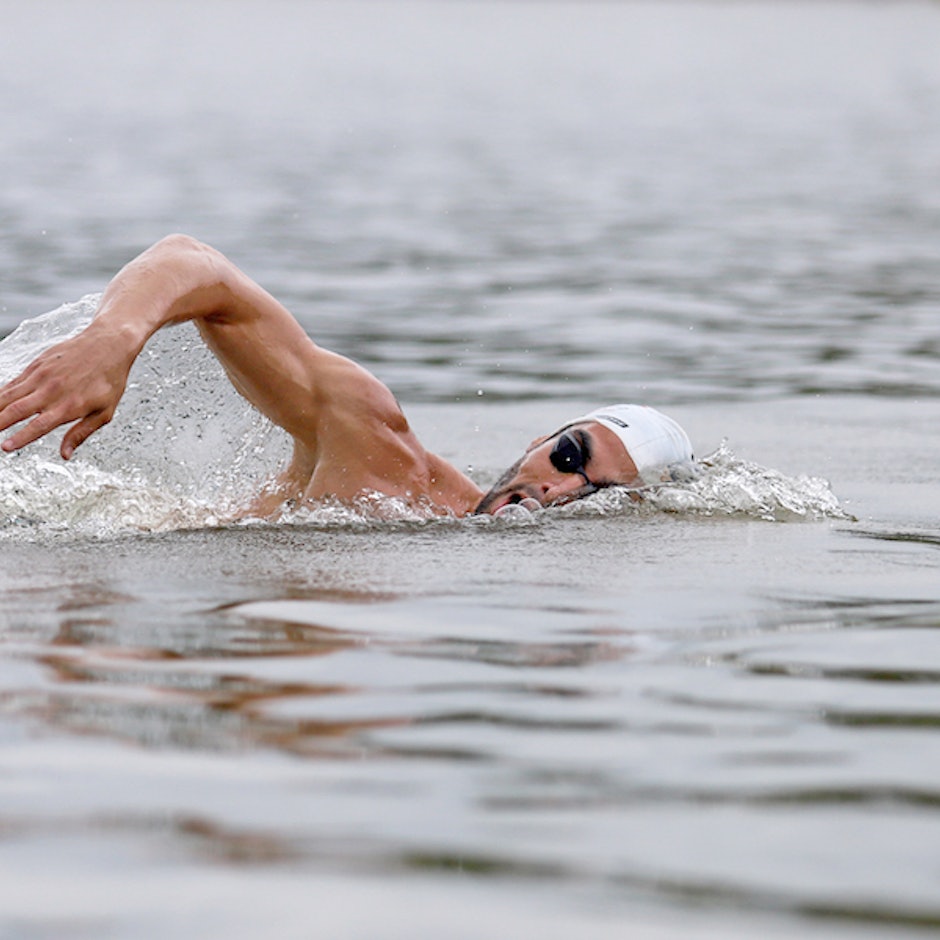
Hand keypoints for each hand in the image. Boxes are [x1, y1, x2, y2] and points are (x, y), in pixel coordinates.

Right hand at [0, 325, 134, 459]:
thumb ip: (81, 433)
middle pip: (17, 410)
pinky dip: (2, 392)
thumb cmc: (110, 380)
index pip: (39, 426)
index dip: (20, 438)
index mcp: (70, 406)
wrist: (109, 344)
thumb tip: (65, 455)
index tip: (5, 447)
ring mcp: (43, 376)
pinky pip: (14, 381)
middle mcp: (53, 391)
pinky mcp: (38, 364)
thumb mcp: (104, 412)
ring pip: (10, 394)